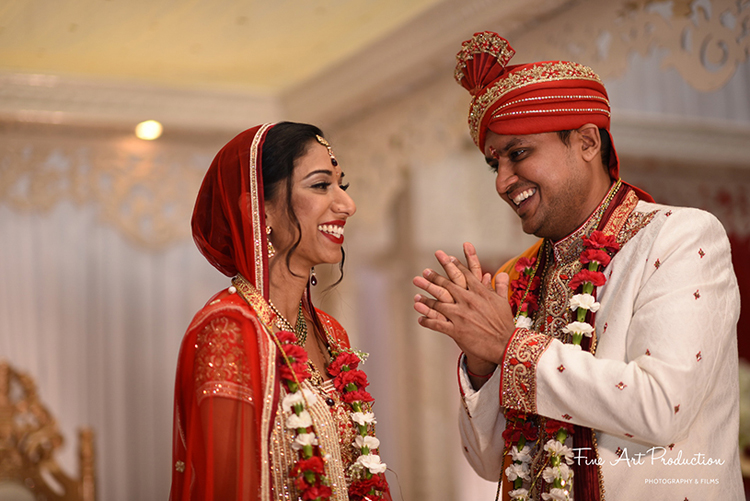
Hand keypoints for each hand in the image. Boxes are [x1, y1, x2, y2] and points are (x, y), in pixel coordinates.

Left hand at [413, 243, 515, 367]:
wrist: (505, 344)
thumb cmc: (505, 324)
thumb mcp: (503, 302)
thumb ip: (500, 286)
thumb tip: (501, 273)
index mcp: (480, 292)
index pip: (465, 274)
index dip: (454, 265)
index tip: (446, 257)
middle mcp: (468, 300)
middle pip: (447, 285)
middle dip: (434, 278)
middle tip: (424, 272)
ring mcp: (461, 315)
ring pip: (438, 304)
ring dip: (425, 299)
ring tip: (416, 295)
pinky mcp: (456, 330)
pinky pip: (437, 324)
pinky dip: (427, 321)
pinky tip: (420, 319)